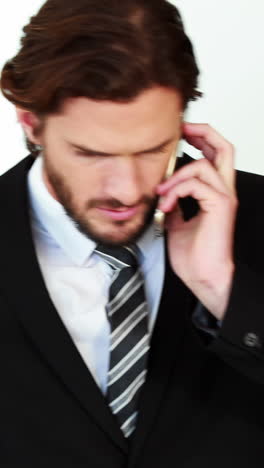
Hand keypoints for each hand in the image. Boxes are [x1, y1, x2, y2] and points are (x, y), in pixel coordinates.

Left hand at [156, 123, 237, 319]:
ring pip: (204, 164)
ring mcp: (224, 197)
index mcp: (215, 193)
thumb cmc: (194, 256)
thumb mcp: (176, 222)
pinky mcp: (220, 206)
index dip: (200, 139)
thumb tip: (164, 191)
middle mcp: (223, 191)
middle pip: (224, 147)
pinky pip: (197, 183)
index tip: (179, 134)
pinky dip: (177, 190)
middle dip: (202, 131)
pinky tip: (167, 205)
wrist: (202, 276)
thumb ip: (175, 202)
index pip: (214, 156)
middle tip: (181, 129)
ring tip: (162, 193)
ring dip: (176, 176)